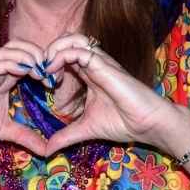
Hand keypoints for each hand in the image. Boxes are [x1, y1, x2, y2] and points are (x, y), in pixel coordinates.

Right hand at [0, 39, 49, 155]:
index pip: (25, 58)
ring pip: (8, 50)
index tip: (55, 79)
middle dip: (37, 52)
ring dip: (27, 55)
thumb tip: (47, 151)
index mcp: (4, 79)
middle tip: (50, 70)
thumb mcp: (6, 131)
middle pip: (18, 46)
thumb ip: (26, 136)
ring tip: (40, 69)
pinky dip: (12, 63)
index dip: (42, 63)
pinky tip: (24, 71)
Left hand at [42, 38, 174, 155]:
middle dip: (48, 50)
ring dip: (53, 50)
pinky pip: (78, 50)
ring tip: (47, 70)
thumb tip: (47, 151)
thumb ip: (66, 136)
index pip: (64, 53)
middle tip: (41, 72)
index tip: (41, 82)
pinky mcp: (103, 65)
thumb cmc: (123, 123)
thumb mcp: (86, 129)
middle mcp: (92, 63)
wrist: (148, 124)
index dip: (49, 62)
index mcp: (88, 73)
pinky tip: (54, 74)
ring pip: (71, 38)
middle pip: (66, 39)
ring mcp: (98, 61)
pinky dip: (61, 57)